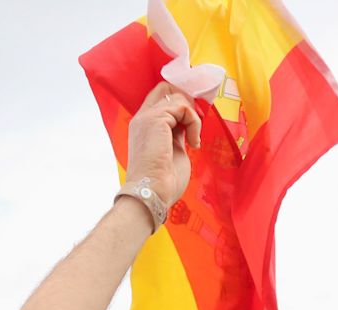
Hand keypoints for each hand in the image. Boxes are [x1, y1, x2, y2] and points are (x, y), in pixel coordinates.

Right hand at [125, 82, 202, 209]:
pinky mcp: (156, 119)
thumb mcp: (173, 150)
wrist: (152, 193)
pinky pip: (184, 108)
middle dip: (186, 101)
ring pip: (178, 97)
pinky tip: (193, 144)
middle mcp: (142, 117)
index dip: (180, 102)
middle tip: (194, 125)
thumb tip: (188, 126)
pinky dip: (194, 124)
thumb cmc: (163, 181)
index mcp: (144, 125)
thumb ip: (177, 134)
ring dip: (193, 117)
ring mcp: (147, 116)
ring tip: (193, 139)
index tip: (192, 122)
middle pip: (167, 88)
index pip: (160, 97)